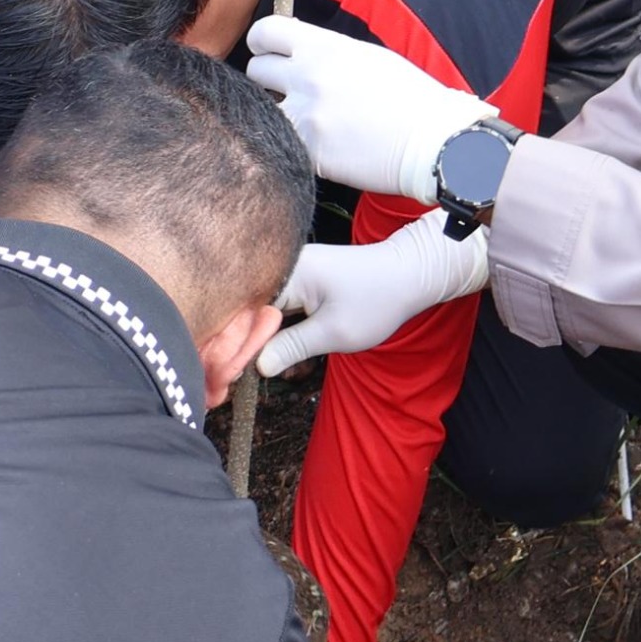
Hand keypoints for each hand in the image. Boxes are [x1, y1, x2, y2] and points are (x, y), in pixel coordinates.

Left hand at [243, 14, 490, 202]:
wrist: (434, 141)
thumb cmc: (411, 97)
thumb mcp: (367, 57)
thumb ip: (327, 53)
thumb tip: (301, 57)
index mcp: (323, 47)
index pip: (264, 31)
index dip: (263, 44)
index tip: (269, 54)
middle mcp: (307, 76)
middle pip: (255, 71)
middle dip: (267, 82)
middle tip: (287, 94)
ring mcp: (306, 116)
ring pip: (260, 110)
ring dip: (274, 115)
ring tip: (302, 122)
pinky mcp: (310, 151)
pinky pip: (282, 144)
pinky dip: (292, 146)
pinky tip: (317, 148)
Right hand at [259, 209, 492, 377]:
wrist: (410, 275)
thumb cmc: (377, 301)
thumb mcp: (334, 332)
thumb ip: (292, 347)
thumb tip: (257, 365)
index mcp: (289, 272)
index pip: (246, 308)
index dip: (236, 340)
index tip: (230, 370)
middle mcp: (285, 266)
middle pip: (250, 307)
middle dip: (247, 340)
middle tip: (244, 375)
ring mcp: (293, 270)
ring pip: (264, 308)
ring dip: (264, 337)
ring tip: (268, 367)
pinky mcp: (302, 278)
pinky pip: (279, 304)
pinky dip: (279, 328)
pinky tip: (283, 353)